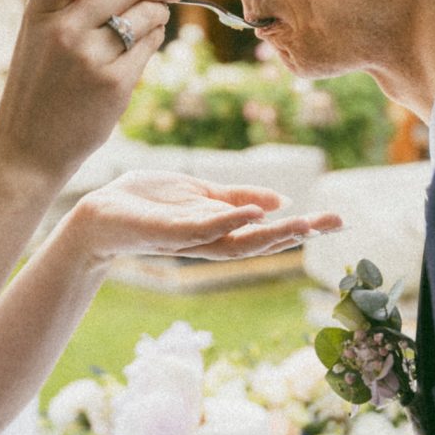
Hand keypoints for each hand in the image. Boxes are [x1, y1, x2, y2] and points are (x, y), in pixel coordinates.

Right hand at [0, 0, 187, 186]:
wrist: (26, 150)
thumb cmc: (38, 88)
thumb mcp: (43, 36)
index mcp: (38, 12)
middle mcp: (62, 30)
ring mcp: (89, 58)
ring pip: (146, 14)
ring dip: (159, 13)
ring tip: (152, 20)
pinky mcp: (113, 84)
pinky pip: (150, 45)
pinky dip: (155, 39)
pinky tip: (147, 44)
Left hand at [67, 170, 342, 263]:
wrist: (97, 213)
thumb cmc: (145, 202)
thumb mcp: (198, 192)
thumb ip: (235, 196)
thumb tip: (280, 201)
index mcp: (219, 229)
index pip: (266, 231)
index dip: (302, 227)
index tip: (337, 220)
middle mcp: (209, 240)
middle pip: (260, 242)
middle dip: (298, 234)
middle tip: (334, 223)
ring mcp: (188, 240)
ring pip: (236, 242)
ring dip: (271, 234)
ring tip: (304, 223)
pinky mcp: (164, 234)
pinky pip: (199, 232)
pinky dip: (226, 223)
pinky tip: (250, 213)